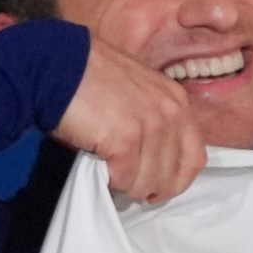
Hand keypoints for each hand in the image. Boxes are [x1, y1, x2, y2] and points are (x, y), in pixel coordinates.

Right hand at [51, 36, 205, 203]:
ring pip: (148, 182)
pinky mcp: (125, 140)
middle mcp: (170, 113)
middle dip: (151, 187)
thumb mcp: (138, 89)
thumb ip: (155, 117)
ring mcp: (150, 126)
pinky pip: (124, 178)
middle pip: (173, 175)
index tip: (159, 188)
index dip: (177, 179)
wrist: (57, 64)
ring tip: (110, 172)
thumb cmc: (90, 75)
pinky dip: (110, 179)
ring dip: (127, 184)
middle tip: (129, 186)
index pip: (195, 157)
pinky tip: (99, 165)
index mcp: (177, 101)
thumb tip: (154, 156)